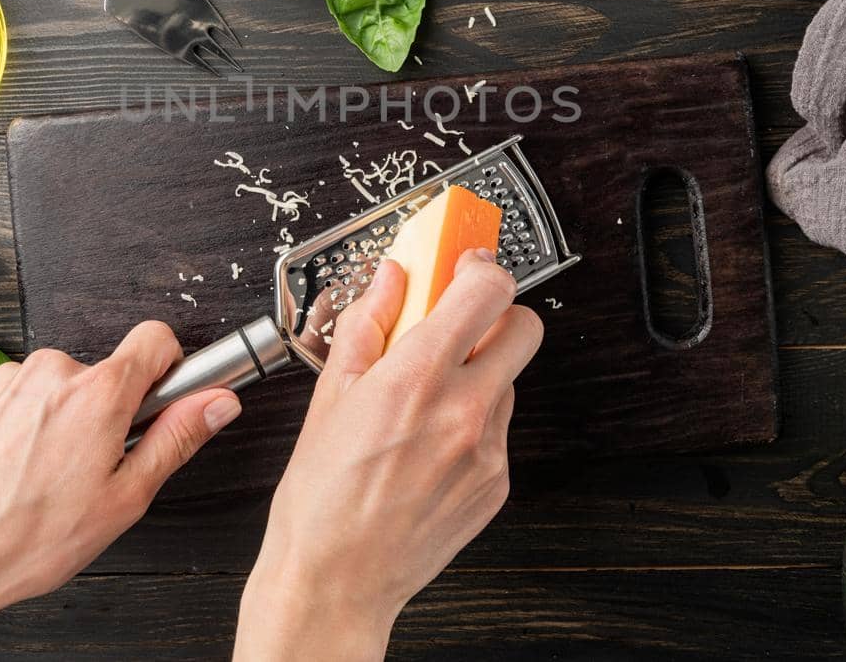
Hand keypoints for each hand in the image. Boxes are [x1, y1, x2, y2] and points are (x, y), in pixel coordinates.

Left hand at [0, 324, 242, 621]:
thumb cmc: (24, 538)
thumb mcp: (124, 499)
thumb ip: (176, 439)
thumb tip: (215, 401)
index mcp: (98, 393)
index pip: (156, 338)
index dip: (169, 369)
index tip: (165, 401)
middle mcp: (52, 372)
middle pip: (107, 374)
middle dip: (111, 413)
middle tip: (95, 470)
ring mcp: (9, 380)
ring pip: (63, 389)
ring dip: (67, 422)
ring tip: (48, 480)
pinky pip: (24, 399)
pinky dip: (29, 428)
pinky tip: (17, 474)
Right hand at [235, 249, 542, 660]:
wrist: (336, 579)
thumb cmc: (320, 498)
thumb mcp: (330, 395)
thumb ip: (367, 324)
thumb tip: (390, 278)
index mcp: (416, 379)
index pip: (486, 292)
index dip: (481, 269)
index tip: (466, 267)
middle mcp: (463, 412)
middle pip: (525, 328)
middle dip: (496, 316)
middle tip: (459, 325)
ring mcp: (487, 451)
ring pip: (510, 380)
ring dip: (480, 372)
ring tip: (426, 400)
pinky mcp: (497, 484)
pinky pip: (499, 429)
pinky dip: (473, 422)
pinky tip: (429, 444)